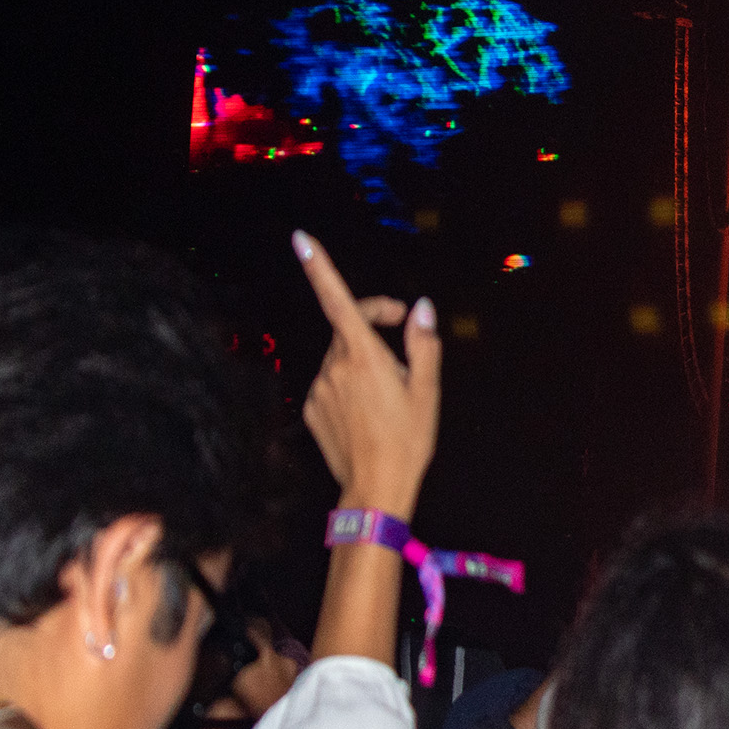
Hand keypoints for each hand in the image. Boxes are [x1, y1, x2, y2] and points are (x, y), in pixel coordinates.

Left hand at [294, 231, 439, 518]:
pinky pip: (331, 382)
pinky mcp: (311, 407)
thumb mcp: (428, 391)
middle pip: (348, 327)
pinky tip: (369, 409)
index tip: (300, 239)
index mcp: (364, 357)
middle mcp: (333, 367)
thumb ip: (423, 344)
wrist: (374, 489)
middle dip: (374, 321)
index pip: (339, 301)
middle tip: (406, 332)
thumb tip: (421, 308)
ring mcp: (318, 388)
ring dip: (364, 359)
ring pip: (341, 357)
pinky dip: (350, 383)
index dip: (319, 267)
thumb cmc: (408, 440)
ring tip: (391, 390)